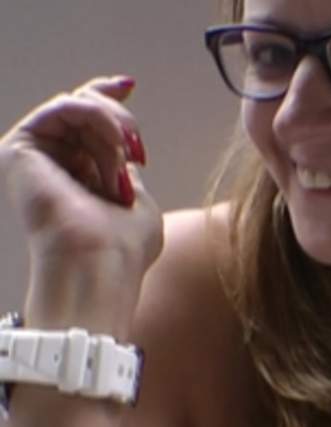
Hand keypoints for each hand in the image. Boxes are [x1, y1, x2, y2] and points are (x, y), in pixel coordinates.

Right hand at [0, 76, 162, 336]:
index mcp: (77, 176)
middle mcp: (52, 164)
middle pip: (86, 109)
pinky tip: (114, 149)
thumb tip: (125, 155)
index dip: (105, 97)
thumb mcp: (137, 200)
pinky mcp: (20, 149)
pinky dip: (98, 121)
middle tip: (136, 153)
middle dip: (120, 124)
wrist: (101, 263)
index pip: (84, 122)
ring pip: (79, 106)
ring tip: (126, 160)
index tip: (128, 85)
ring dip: (113, 130)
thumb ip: (125, 172)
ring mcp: (34, 156)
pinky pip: (64, 107)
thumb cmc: (125, 246)